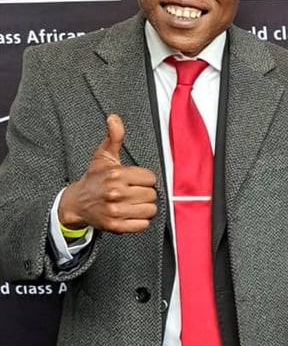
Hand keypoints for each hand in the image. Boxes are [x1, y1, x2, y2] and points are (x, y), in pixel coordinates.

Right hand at [58, 115, 157, 232]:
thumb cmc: (94, 179)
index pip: (150, 178)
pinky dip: (140, 221)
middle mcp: (116, 193)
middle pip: (152, 194)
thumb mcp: (103, 157)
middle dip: (144, 193)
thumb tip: (114, 118)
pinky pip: (143, 225)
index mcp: (116, 175)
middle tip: (132, 192)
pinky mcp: (116, 226)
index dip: (145, 179)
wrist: (77, 203)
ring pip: (150, 210)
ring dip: (144, 208)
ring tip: (132, 203)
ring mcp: (116, 211)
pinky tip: (130, 214)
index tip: (135, 180)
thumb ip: (114, 138)